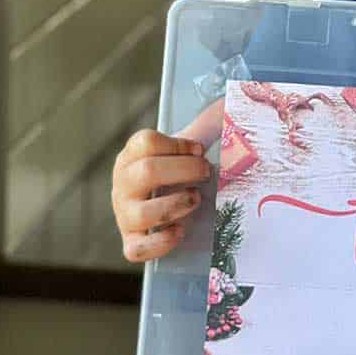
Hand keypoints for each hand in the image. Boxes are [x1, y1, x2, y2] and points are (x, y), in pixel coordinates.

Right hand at [111, 130, 211, 261]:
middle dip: (184, 171)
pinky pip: (136, 250)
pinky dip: (161, 242)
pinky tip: (180, 230)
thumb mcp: (189, 147)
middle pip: (147, 172)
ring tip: (196, 199)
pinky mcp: (131, 242)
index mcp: (132, 155)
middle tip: (206, 172)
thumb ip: (206, 125)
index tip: (200, 150)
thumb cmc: (182, 173)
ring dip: (176, 205)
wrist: (170, 206)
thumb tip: (232, 104)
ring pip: (142, 213)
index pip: (147, 142)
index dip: (179, 145)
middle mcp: (123, 183)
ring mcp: (124, 214)